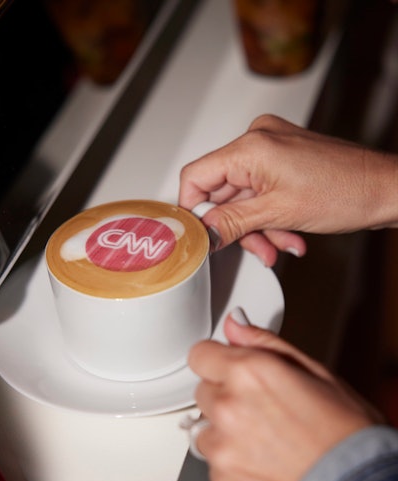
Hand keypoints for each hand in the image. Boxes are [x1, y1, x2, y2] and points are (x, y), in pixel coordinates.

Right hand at [179, 115, 397, 265]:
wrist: (385, 189)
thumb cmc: (347, 191)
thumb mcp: (278, 214)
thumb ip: (232, 222)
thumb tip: (203, 231)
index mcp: (251, 145)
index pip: (197, 176)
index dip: (195, 210)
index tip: (202, 235)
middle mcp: (259, 139)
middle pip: (222, 191)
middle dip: (238, 226)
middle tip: (254, 247)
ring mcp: (273, 148)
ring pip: (243, 197)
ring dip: (258, 228)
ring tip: (280, 245)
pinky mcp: (284, 160)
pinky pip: (262, 193)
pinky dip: (270, 217)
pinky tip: (289, 235)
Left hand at [188, 310, 382, 480]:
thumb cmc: (347, 435)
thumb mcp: (316, 373)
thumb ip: (265, 344)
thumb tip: (235, 324)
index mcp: (248, 373)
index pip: (199, 354)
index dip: (217, 361)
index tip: (228, 370)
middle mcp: (228, 408)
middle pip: (203, 392)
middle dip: (225, 397)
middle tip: (262, 411)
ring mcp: (222, 450)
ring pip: (205, 432)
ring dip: (225, 435)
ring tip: (265, 443)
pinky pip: (214, 468)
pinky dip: (233, 469)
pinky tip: (265, 468)